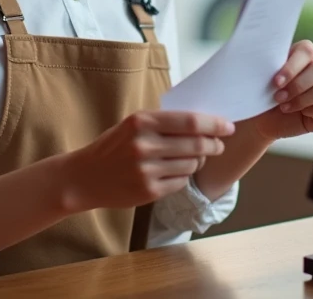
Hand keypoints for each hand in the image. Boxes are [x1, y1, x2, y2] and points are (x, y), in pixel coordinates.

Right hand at [63, 111, 234, 211]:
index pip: (189, 121)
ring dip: (198, 160)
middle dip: (213, 144)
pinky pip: (181, 181)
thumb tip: (204, 122)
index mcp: (142, 121)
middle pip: (195, 144)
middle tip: (218, 145)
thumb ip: (164, 122)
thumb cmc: (114, 146)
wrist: (85, 177)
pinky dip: (184, 175)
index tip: (228, 126)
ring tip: (191, 158)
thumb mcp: (133, 124)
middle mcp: (144, 145)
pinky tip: (175, 171)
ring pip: (191, 164)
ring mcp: (146, 170)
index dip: (214, 124)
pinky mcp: (149, 191)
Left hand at [252, 40, 312, 142]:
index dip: (292, 67)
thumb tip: (264, 60)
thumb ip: (269, 65)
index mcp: (304, 55)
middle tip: (279, 96)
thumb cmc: (264, 94)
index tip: (276, 82)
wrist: (263, 120)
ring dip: (303, 99)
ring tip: (285, 107)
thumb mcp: (263, 78)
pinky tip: (303, 114)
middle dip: (298, 85)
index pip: (308, 51)